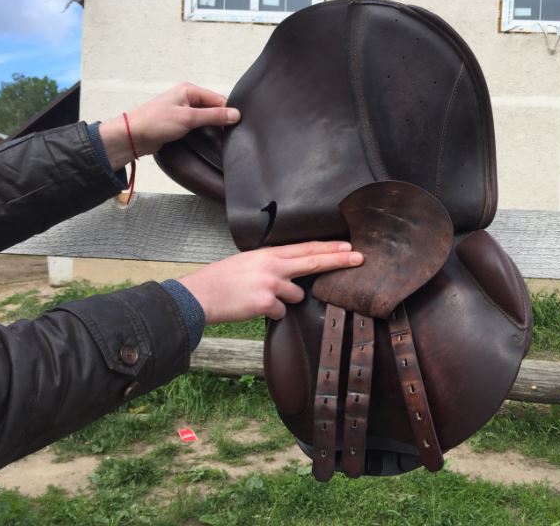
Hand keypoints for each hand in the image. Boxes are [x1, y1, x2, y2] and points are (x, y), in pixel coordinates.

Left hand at [99, 82, 239, 167]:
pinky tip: (207, 140)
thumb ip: (213, 116)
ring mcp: (184, 110)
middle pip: (214, 108)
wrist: (133, 136)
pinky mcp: (180, 122)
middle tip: (227, 135)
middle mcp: (187, 97)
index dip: (227, 113)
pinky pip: (198, 125)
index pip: (218, 99)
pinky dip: (204, 132)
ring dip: (211, 127)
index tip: (234, 127)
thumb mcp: (188, 118)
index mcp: (189, 90)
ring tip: (218, 138)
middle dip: (220, 121)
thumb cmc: (155, 123)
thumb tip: (236, 114)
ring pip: (207, 118)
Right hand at [179, 241, 363, 323]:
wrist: (200, 295)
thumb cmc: (222, 280)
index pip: (306, 248)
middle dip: (339, 260)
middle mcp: (273, 265)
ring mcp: (271, 284)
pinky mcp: (266, 303)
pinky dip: (269, 313)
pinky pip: (280, 312)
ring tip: (259, 297)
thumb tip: (291, 270)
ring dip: (284, 300)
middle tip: (359, 258)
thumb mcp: (248, 262)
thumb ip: (271, 263)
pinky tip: (252, 308)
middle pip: (314, 261)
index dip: (329, 247)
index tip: (348, 246)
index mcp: (268, 254)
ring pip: (297, 296)